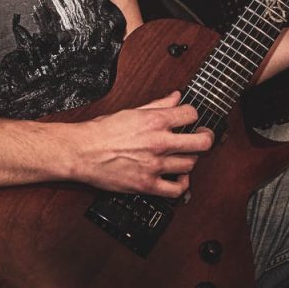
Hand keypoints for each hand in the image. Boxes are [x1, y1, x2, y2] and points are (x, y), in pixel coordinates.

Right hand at [70, 91, 214, 196]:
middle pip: (201, 142)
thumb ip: (157, 105)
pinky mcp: (147, 184)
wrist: (82, 152)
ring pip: (190, 164)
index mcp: (155, 121)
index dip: (193, 115)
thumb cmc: (101, 132)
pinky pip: (176, 189)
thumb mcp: (132, 112)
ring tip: (184, 156)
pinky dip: (182, 185)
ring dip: (190, 159)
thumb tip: (175, 97)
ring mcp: (155, 165)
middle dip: (206, 138)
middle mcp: (159, 142)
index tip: (192, 118)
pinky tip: (179, 178)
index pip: (191, 114)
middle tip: (203, 137)